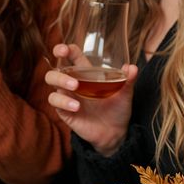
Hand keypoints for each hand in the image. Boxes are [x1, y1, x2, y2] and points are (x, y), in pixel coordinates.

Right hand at [44, 42, 137, 156]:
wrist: (114, 133)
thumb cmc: (117, 110)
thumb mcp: (125, 94)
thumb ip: (128, 80)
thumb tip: (132, 68)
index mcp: (86, 74)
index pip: (72, 57)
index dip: (66, 49)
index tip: (64, 49)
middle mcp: (73, 82)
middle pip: (56, 67)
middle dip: (57, 60)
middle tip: (64, 61)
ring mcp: (67, 96)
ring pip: (51, 80)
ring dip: (60, 80)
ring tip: (75, 86)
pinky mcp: (63, 110)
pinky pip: (55, 101)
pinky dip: (63, 101)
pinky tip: (76, 106)